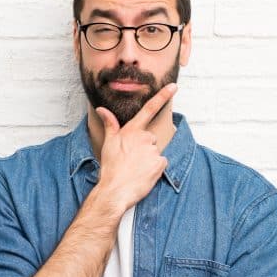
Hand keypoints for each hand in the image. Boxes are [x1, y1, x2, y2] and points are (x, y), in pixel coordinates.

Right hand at [92, 83, 177, 214]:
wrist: (115, 190)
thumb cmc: (110, 167)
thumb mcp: (108, 143)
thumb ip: (110, 124)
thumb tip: (101, 109)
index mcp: (132, 131)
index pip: (149, 109)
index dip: (163, 96)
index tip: (174, 86)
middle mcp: (144, 137)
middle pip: (150, 139)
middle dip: (143, 148)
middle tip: (131, 160)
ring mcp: (153, 150)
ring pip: (155, 152)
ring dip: (148, 159)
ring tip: (136, 168)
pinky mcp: (160, 163)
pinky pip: (161, 163)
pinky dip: (155, 169)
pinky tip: (144, 174)